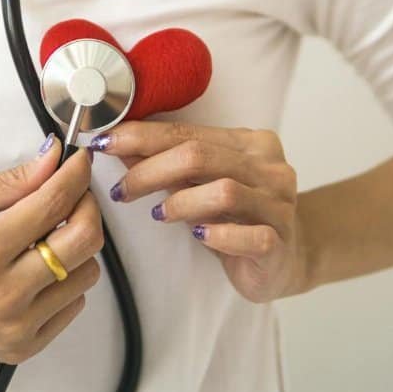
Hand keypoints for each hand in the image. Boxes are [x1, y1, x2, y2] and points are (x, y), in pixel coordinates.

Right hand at [0, 136, 103, 363]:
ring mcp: (17, 325)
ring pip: (87, 273)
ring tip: (48, 235)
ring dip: (76, 246)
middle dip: (87, 206)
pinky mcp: (23, 345)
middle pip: (85, 240)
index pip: (54, 203)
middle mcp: (6, 293)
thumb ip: (10, 181)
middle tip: (73, 193)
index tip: (79, 162)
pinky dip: (66, 280)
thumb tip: (52, 160)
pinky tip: (37, 268)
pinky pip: (73, 305)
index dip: (75, 175)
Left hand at [90, 122, 304, 302]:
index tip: (105, 143)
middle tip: (123, 189)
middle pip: (200, 157)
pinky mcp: (281, 242)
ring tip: (159, 214)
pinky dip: (219, 235)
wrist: (286, 258)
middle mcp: (269, 168)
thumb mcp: (202, 184)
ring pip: (224, 192)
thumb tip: (119, 145)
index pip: (188, 133)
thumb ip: (168, 164)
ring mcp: (279, 204)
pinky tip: (199, 236)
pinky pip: (250, 236)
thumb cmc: (238, 218)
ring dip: (181, 202)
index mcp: (250, 143)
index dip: (142, 137)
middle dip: (150, 170)